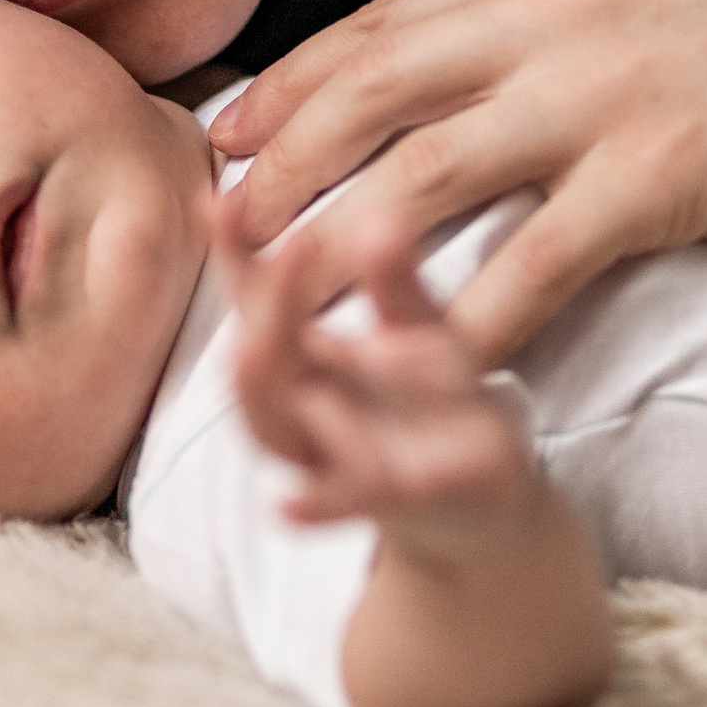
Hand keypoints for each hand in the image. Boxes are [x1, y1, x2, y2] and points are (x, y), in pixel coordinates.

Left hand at [209, 0, 706, 359]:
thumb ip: (565, 1)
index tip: (232, 127)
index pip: (388, 23)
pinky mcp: (667, 175)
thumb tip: (487, 33)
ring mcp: (609, 94)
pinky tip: (411, 369)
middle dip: (284, 163)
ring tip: (273, 305)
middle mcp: (559, 16)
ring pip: (426, 177)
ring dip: (335, 247)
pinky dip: (460, 321)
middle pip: (378, 93)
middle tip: (219, 225)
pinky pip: (533, 265)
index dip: (297, 79)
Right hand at [214, 194, 542, 551]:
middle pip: (262, 362)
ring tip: (247, 350)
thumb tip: (378, 214)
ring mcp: (335, 459)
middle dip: (264, 314)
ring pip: (279, 430)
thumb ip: (397, 283)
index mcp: (311, 357)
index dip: (236, 255)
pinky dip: (313, 504)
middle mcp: (306, 407)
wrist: (487, 493)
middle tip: (282, 256)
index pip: (258, 301)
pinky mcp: (385, 504)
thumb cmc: (440, 400)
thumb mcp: (425, 331)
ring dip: (263, 395)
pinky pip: (340, 503)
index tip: (220, 201)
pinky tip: (287, 505)